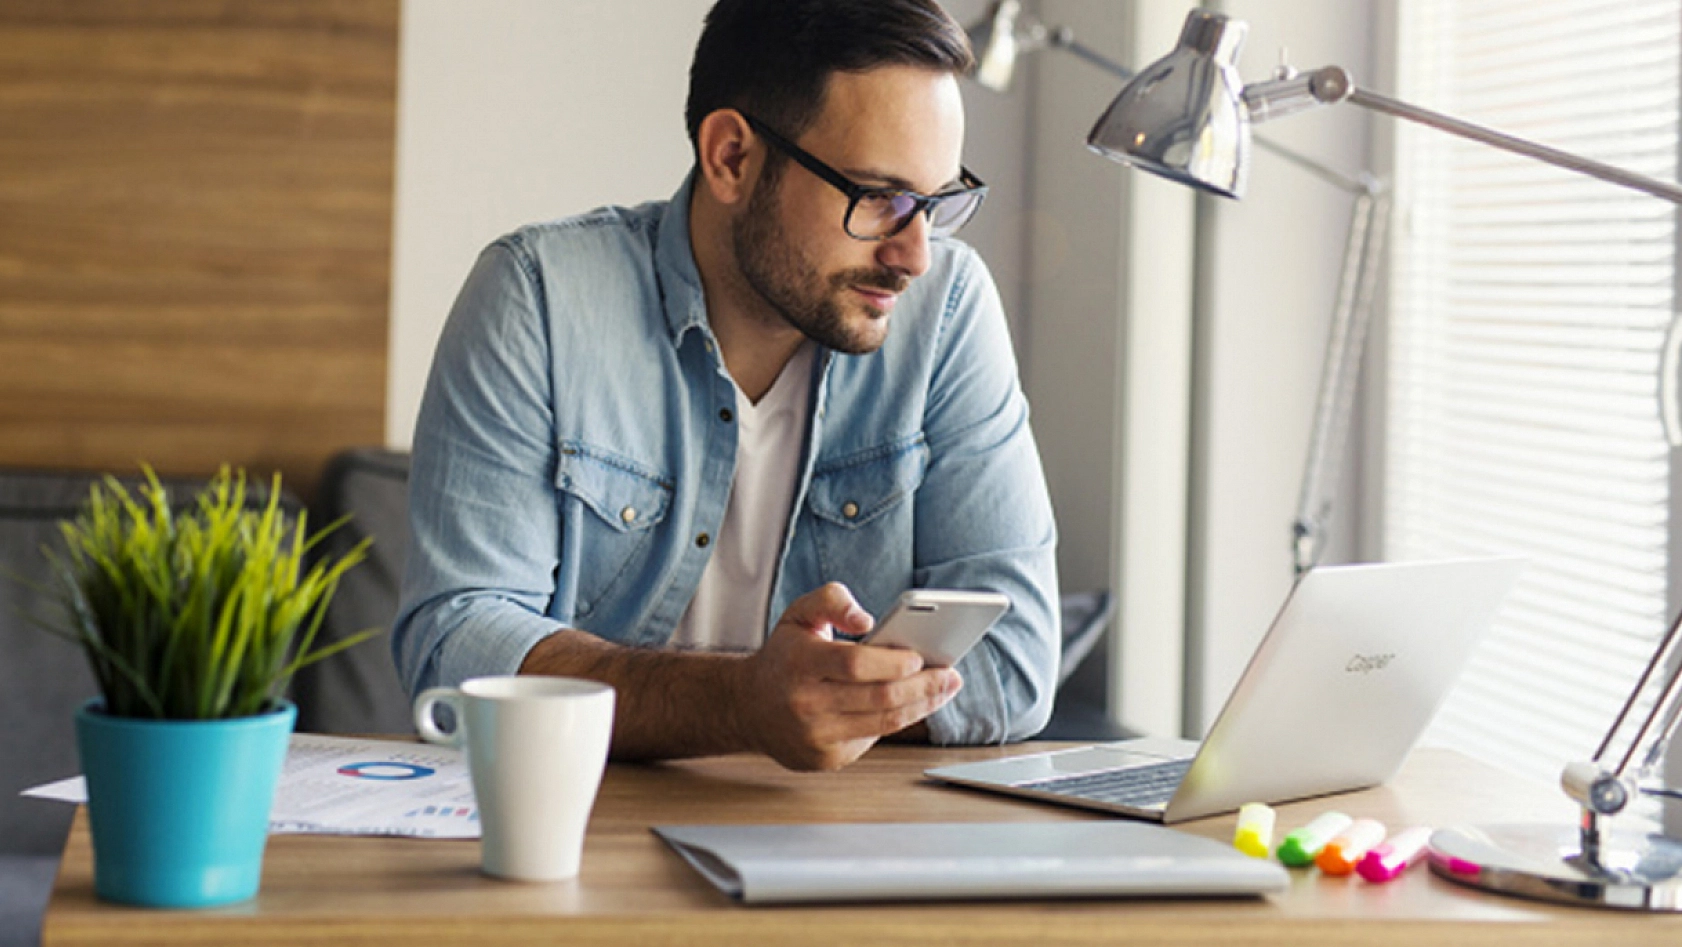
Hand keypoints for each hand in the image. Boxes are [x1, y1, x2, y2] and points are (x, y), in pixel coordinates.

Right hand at [731, 583, 962, 770]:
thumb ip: (832, 600)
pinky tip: (916, 705)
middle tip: (951, 674)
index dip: (893, 662)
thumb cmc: (784, 656)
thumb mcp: (798, 615)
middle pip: (879, 697)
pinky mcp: (825, 758)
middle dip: (923, 686)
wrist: (748, 708)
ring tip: (944, 689)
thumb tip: (867, 619)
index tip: (921, 656)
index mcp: (799, 663)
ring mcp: (815, 736)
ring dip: (922, 706)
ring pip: (884, 723)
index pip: (855, 664)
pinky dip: (899, 721)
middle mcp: (805, 703)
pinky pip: (873, 739)